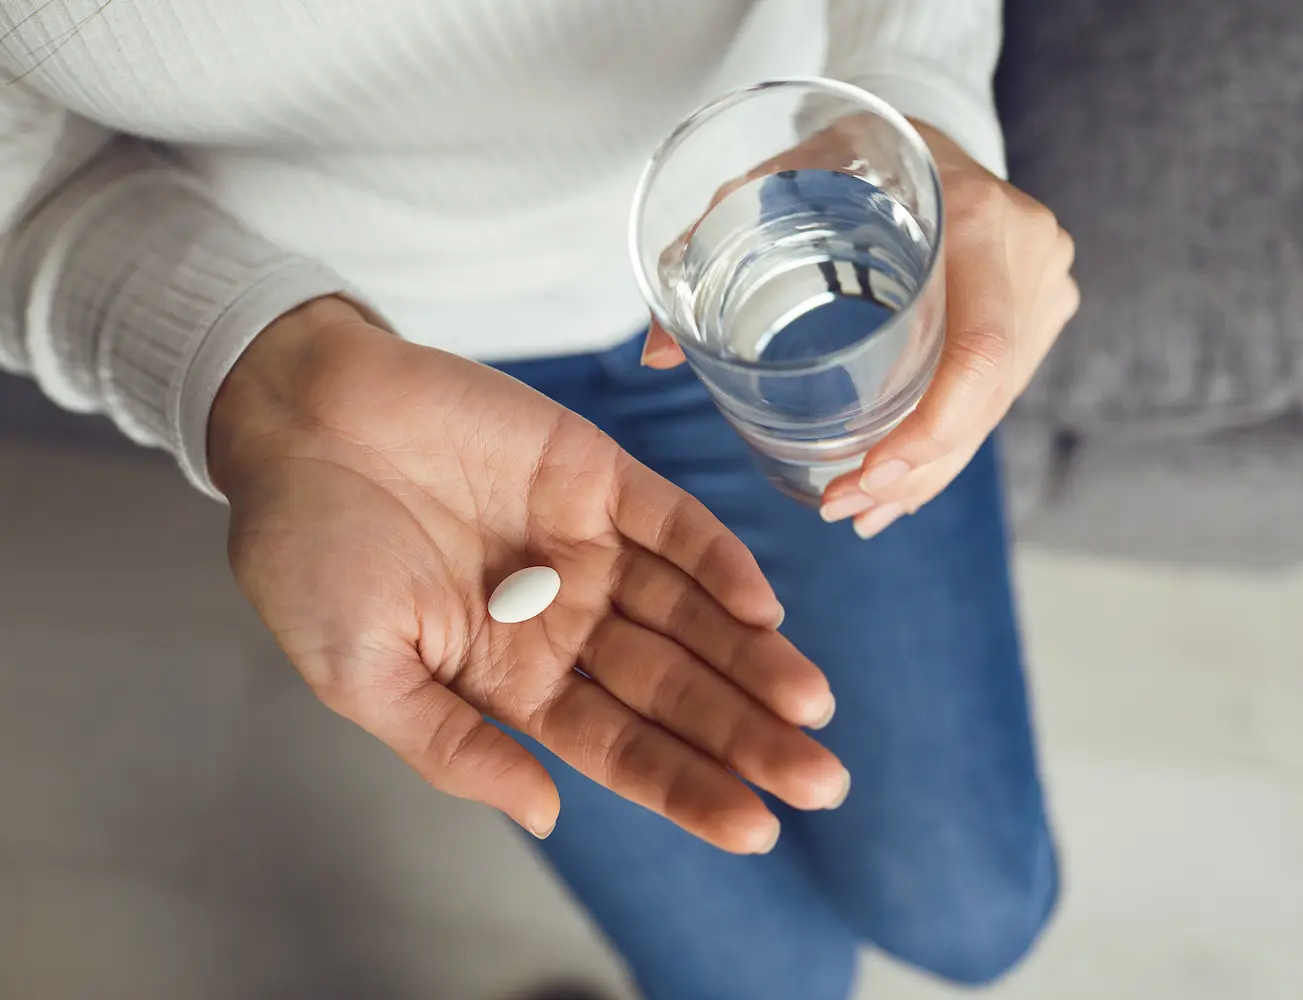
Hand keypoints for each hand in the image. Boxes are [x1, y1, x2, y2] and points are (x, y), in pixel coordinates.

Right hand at [209, 298, 846, 853]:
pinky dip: (719, 562)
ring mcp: (587, 547)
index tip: (756, 828)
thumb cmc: (308, 552)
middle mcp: (564, 618)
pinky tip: (763, 608)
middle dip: (746, 734)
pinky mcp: (597, 475)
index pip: (618, 748)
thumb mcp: (363, 675)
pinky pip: (674, 524)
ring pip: (690, 613)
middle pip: (674, 688)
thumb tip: (543, 815)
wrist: (294, 418)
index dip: (685, 787)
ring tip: (812, 705)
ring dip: (752, 658)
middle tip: (821, 781)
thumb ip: (452, 746)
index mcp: (511, 678)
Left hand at [641, 120, 1078, 536]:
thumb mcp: (772, 183)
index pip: (980, 352)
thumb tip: (654, 355)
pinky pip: (1002, 392)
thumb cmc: (841, 153)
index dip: (932, 433)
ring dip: (930, 469)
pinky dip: (948, 440)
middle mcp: (1025, 255)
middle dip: (914, 470)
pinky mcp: (1043, 308)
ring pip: (995, 406)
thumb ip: (708, 251)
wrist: (921, 121)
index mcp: (974, 218)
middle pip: (986, 397)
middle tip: (844, 510)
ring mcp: (1044, 284)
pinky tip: (903, 483)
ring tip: (864, 511)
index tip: (866, 478)